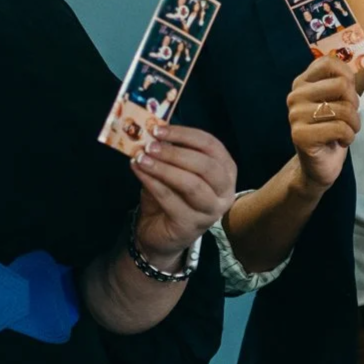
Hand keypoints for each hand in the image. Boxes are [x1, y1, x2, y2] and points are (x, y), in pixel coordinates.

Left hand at [131, 125, 236, 268]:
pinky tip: (138, 171)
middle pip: (205, 166)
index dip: (185, 135)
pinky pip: (171, 200)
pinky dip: (152, 183)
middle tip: (149, 145)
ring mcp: (210, 212)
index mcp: (226, 171)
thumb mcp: (172, 169)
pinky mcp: (191, 226)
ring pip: (191, 184)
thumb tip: (154, 132)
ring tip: (141, 158)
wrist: (159, 233)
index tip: (159, 129)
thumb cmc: (170, 197)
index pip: (211, 146)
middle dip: (175, 153)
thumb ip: (168, 151)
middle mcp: (225, 192)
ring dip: (164, 168)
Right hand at [287, 57, 360, 192]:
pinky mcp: (300, 135)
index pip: (328, 62)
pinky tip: (340, 141)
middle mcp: (295, 96)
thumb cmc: (331, 129)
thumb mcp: (337, 101)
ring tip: (346, 131)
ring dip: (354, 124)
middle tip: (348, 118)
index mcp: (302, 83)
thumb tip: (349, 72)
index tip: (346, 96)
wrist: (318, 165)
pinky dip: (348, 137)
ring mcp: (295, 116)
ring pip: (343, 109)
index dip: (347, 77)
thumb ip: (340, 83)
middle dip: (354, 104)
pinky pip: (340, 128)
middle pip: (342, 85)